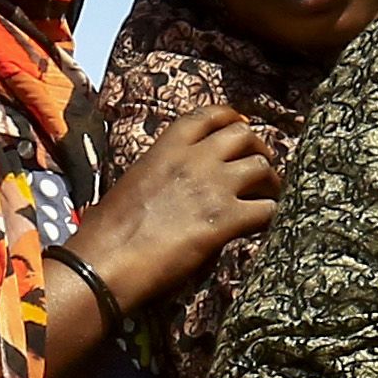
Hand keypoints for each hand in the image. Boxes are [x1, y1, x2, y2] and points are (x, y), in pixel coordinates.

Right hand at [68, 107, 284, 321]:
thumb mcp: (134, 185)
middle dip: (257, 149)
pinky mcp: (226, 219)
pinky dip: (271, 215)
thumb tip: (177, 191)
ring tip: (268, 198)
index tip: (241, 126)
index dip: (231, 118)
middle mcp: (194, 159)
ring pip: (262, 168)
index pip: (207, 116)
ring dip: (270, 182)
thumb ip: (161, 176)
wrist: (107, 261)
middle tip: (260, 168)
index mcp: (166, 148)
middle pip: (244, 136)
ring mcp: (214, 187)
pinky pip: (267, 209)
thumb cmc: (107, 231)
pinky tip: (263, 226)